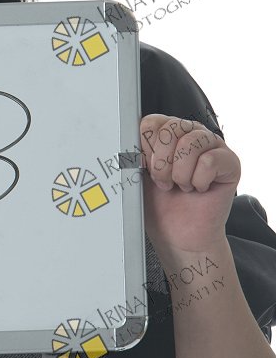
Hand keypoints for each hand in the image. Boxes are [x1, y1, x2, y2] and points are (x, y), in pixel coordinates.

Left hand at [139, 114, 240, 254]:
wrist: (179, 235)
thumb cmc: (160, 205)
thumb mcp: (137, 175)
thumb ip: (133, 154)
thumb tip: (127, 142)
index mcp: (165, 132)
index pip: (150, 123)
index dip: (145, 149)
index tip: (146, 170)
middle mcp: (189, 132)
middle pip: (170, 129)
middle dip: (161, 164)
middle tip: (164, 183)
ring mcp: (212, 144)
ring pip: (190, 143)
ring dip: (180, 174)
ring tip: (182, 186)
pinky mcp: (230, 161)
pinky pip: (209, 161)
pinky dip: (198, 181)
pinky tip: (199, 189)